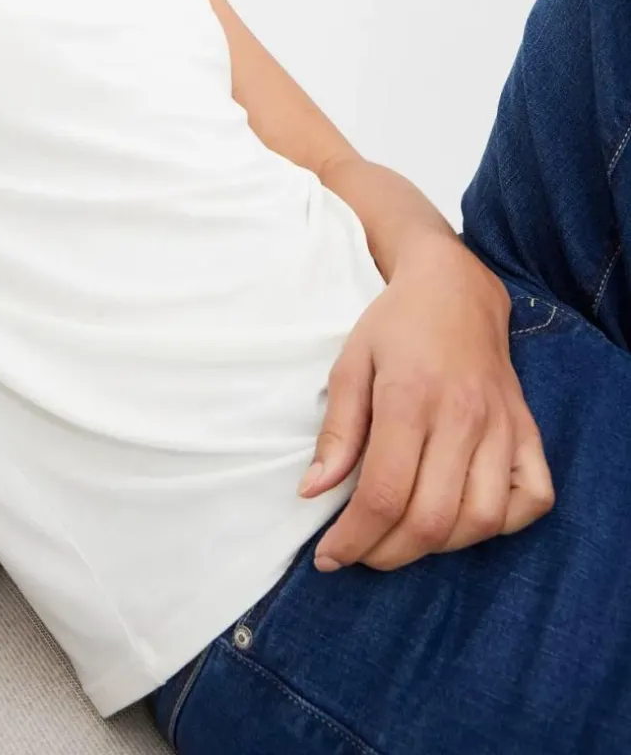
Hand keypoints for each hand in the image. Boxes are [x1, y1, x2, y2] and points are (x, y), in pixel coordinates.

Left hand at [300, 235, 555, 572]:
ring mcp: (503, 427)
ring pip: (481, 520)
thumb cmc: (395, 326)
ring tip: (403, 537)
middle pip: (431, 519)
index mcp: (410, 397)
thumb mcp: (350, 364)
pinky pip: (531, 500)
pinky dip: (501, 524)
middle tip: (360, 551)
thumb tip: (314, 492)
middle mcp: (463, 417)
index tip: (329, 556)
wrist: (455, 289)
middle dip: (387, 553)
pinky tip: (464, 517)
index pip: (383, 493)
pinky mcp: (528, 431)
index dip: (354, 538)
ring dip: (438, 546)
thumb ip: (336, 431)